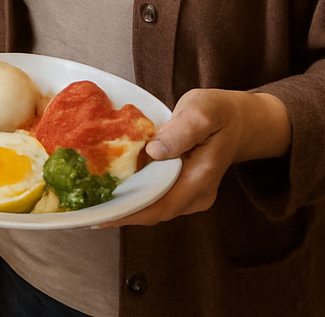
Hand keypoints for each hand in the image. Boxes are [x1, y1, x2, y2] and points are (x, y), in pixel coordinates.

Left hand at [104, 89, 290, 227]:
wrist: (240, 119)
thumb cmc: (219, 112)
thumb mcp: (202, 111)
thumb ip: (181, 131)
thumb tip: (155, 151)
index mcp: (201, 179)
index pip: (160, 206)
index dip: (129, 212)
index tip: (99, 214)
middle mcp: (196, 195)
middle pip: (153, 212)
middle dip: (120, 211)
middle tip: (85, 205)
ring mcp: (190, 195)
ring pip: (153, 207)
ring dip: (125, 204)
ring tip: (91, 198)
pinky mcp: (182, 189)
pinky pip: (155, 197)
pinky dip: (134, 194)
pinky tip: (110, 186)